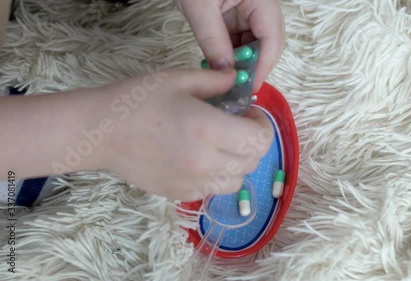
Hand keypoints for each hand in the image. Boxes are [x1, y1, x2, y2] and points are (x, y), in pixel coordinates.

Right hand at [101, 69, 272, 200]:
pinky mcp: (179, 194)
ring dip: (237, 163)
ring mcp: (193, 183)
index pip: (259, 140)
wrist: (101, 132)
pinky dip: (216, 177)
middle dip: (252, 142)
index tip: (249, 113)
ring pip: (236, 182)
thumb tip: (239, 81)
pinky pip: (212, 191)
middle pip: (252, 162)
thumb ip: (216, 81)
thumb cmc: (137, 100)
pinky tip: (201, 160)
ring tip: (220, 146)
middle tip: (236, 126)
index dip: (262, 125)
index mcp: (208, 129)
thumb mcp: (179, 79)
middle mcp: (205, 162)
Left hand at [175, 0, 284, 91]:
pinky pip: (240, 41)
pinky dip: (231, 56)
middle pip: (269, 43)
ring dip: (242, 63)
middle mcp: (260, 6)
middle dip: (255, 66)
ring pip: (255, 45)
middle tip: (238, 88)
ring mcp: (248, 11)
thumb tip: (225, 74)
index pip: (272, 37)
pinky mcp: (236, 17)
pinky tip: (219, 66)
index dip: (264, 65)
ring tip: (225, 80)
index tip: (249, 87)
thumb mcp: (199, 7)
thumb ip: (213, 40)